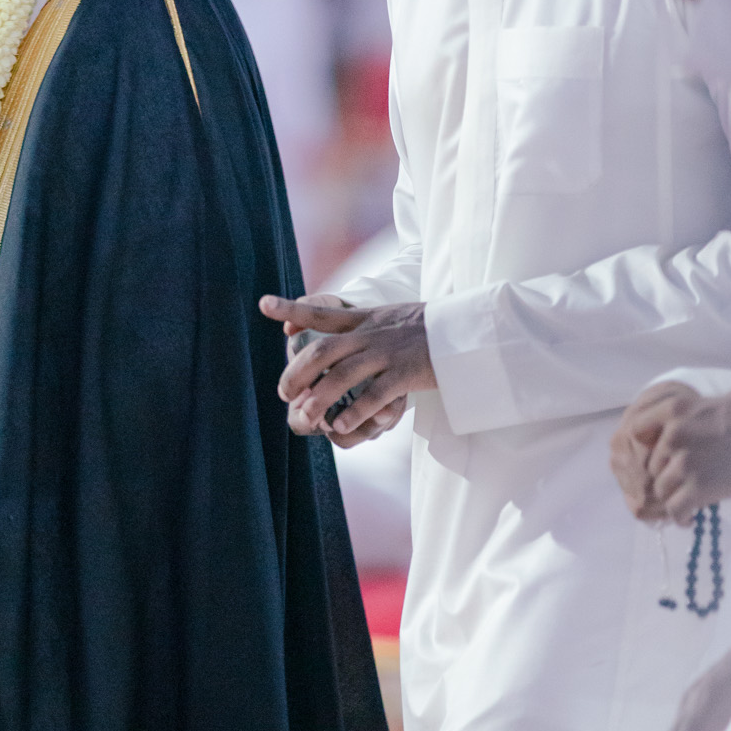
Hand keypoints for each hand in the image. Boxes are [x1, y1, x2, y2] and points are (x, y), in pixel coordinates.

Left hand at [262, 292, 431, 443]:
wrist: (467, 329)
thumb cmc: (427, 328)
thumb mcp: (389, 316)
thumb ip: (360, 324)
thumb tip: (334, 336)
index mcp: (364, 319)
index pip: (321, 311)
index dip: (290, 309)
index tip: (263, 304)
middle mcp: (370, 334)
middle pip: (321, 351)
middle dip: (297, 373)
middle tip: (284, 393)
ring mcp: (387, 353)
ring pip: (342, 375)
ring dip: (320, 399)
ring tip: (306, 417)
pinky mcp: (406, 373)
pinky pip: (374, 394)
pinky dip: (354, 412)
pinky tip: (341, 426)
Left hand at [622, 383, 730, 524]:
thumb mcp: (714, 402)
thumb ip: (690, 415)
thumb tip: (680, 425)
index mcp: (675, 410)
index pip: (638, 429)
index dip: (646, 445)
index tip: (658, 455)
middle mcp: (673, 436)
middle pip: (652, 465)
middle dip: (665, 475)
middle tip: (680, 485)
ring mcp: (684, 464)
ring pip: (661, 489)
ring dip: (673, 498)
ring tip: (686, 504)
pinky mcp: (699, 489)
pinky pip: (676, 509)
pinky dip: (681, 517)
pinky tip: (689, 518)